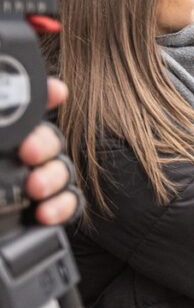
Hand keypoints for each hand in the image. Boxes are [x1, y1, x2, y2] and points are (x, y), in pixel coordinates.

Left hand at [18, 78, 82, 225]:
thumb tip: (21, 98)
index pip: (21, 111)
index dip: (42, 96)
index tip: (56, 92)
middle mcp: (12, 159)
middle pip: (47, 139)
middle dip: (45, 142)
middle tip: (30, 152)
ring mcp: (30, 186)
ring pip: (60, 170)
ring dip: (54, 176)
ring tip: (36, 188)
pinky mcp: (40, 214)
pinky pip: (67, 203)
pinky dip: (61, 206)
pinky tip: (44, 213)